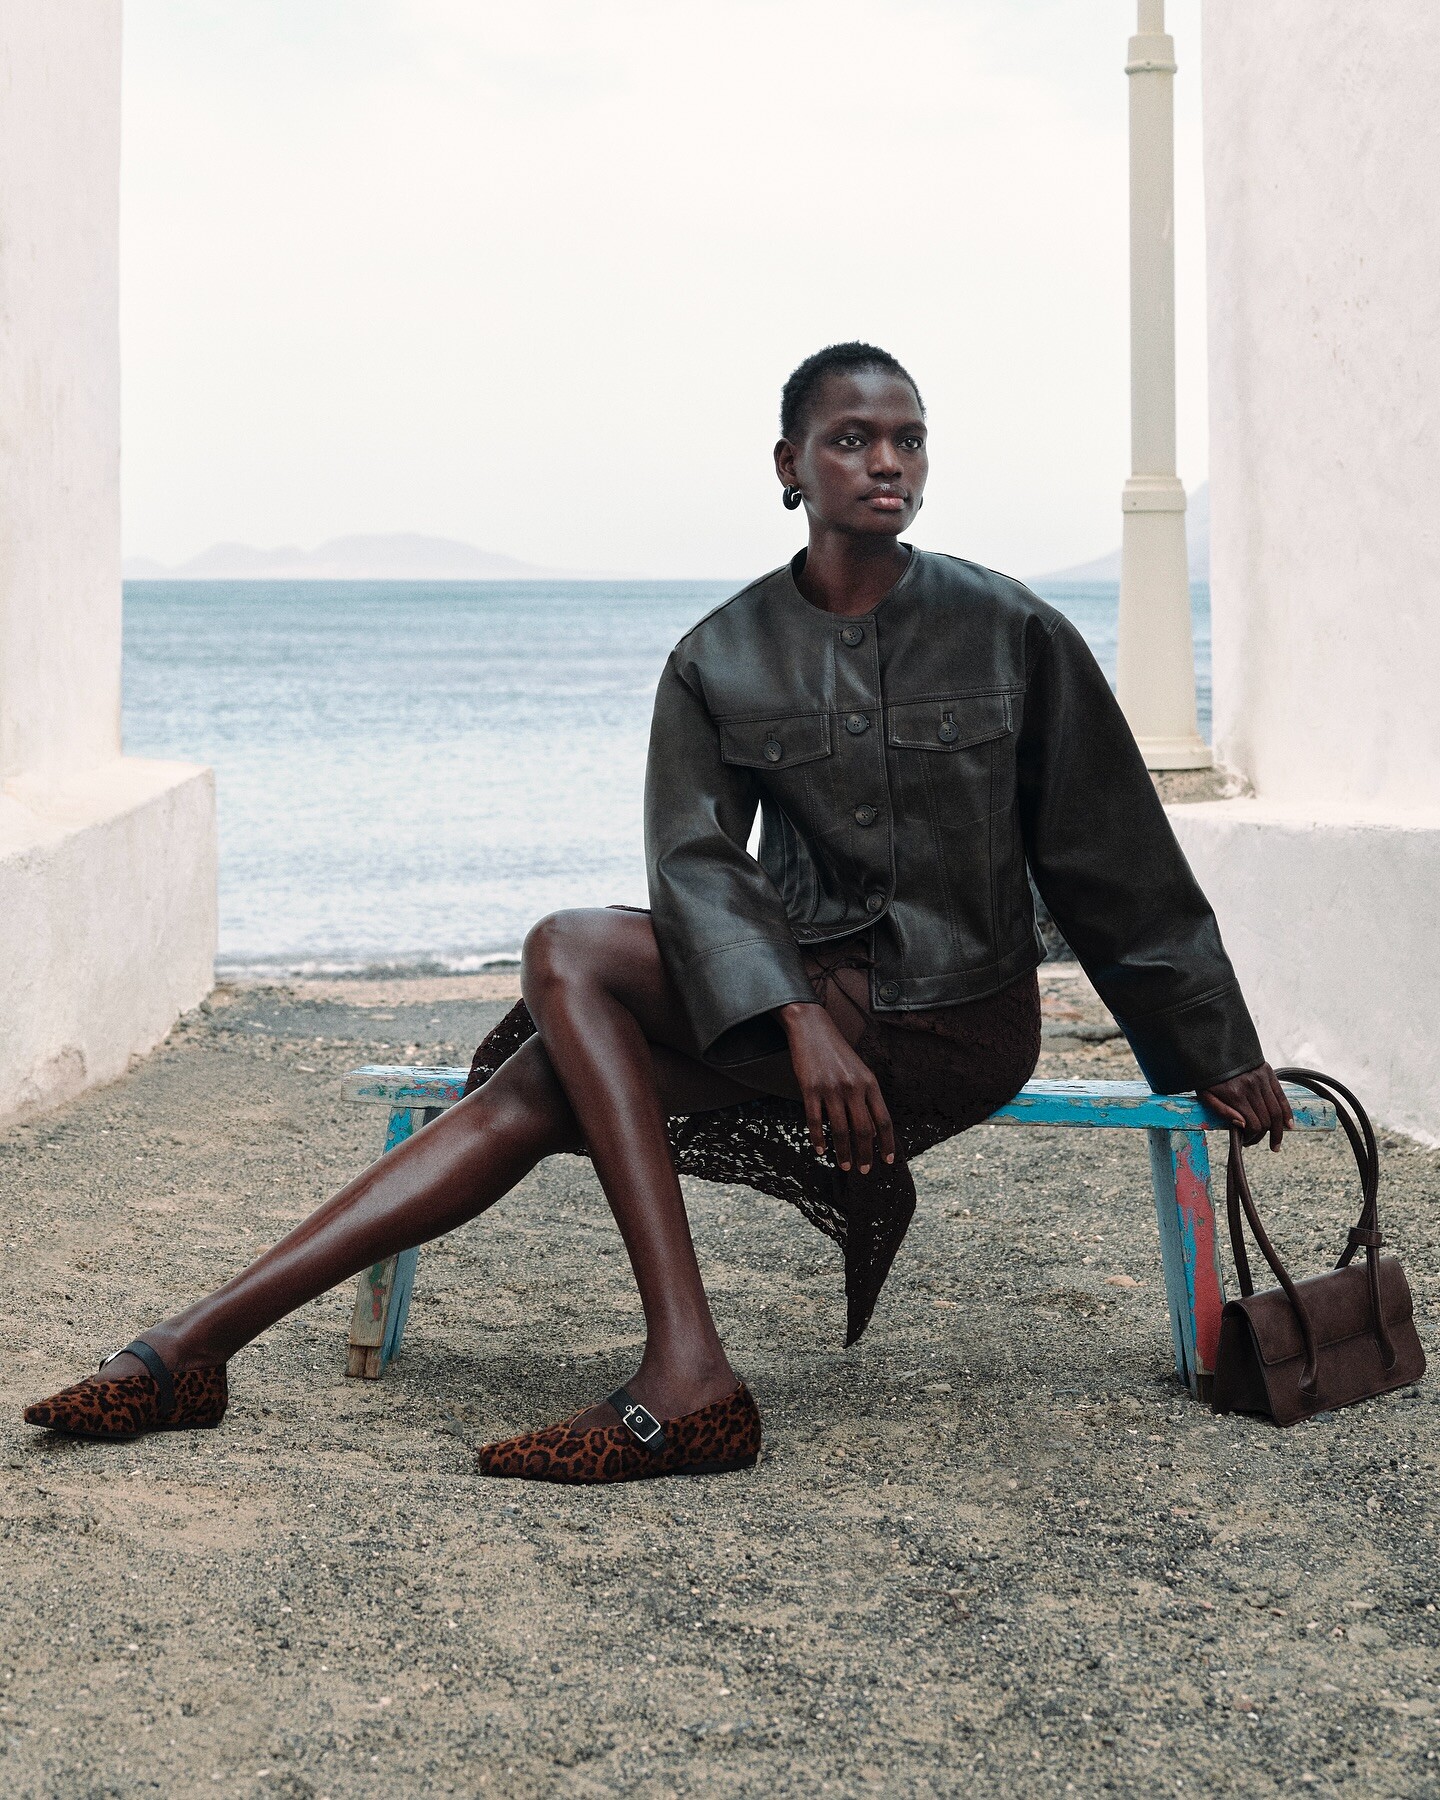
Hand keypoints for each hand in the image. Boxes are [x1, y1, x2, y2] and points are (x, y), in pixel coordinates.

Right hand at [776, 1002, 895, 1175]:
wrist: (812, 1028)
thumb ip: (866, 1096)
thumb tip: (871, 1129)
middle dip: (866, 1154)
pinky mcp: (810, 1089)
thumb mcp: (859, 1070)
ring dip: (844, 1152)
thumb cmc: (837, 1052)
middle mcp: (853, 1087)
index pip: (883, 1120)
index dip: (887, 1143)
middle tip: (865, 1171)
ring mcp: (831, 1089)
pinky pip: (816, 1121)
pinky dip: (819, 1139)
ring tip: (845, 1165)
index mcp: (869, 1083)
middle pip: (864, 1130)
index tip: (887, 1160)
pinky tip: (820, 1150)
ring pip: (841, 1130)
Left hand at [1199, 1062, 1293, 1149]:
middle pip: (1266, 1120)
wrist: (1213, 1050)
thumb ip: (1222, 1111)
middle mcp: (1251, 1087)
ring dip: (1278, 1131)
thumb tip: (1242, 1126)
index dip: (1252, 1137)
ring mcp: (1262, 1079)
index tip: (1246, 1142)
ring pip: (1276, 1111)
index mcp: (1235, 1094)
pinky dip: (1287, 1113)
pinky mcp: (1268, 1073)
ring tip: (1275, 1143)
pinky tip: (1289, 1126)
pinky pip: (1282, 1096)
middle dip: (1262, 1136)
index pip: (1253, 1124)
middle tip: (1257, 1142)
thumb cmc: (1208, 1076)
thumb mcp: (1205, 1095)